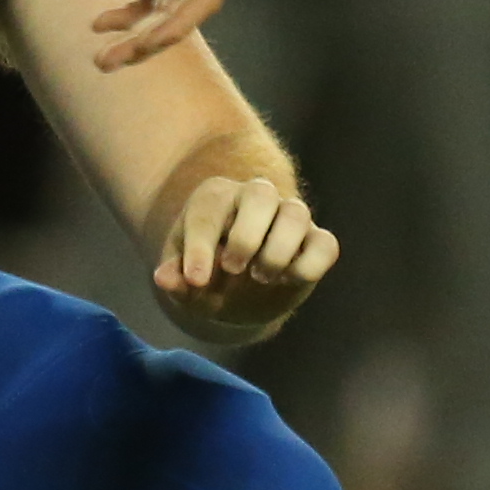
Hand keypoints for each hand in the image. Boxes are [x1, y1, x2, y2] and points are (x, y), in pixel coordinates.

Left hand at [154, 166, 336, 331]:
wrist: (237, 296)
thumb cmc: (206, 277)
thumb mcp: (184, 281)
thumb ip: (175, 278)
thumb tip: (163, 279)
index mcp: (215, 198)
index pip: (209, 208)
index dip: (201, 245)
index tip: (196, 280)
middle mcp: (254, 198)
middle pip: (261, 193)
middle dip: (246, 235)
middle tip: (233, 269)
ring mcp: (288, 218)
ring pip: (296, 213)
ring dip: (278, 250)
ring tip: (261, 277)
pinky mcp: (315, 242)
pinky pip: (325, 244)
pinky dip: (310, 265)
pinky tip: (289, 281)